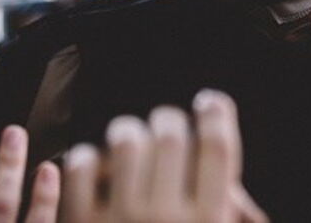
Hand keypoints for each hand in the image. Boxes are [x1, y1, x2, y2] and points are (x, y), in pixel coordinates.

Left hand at [61, 89, 267, 222]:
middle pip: (173, 135)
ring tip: (129, 139)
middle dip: (170, 118)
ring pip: (125, 140)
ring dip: (127, 130)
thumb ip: (231, 216)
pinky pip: (79, 167)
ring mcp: (119, 222)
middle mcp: (167, 220)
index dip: (218, 114)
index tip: (210, 101)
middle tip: (167, 122)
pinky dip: (84, 157)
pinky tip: (92, 164)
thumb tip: (231, 179)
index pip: (218, 148)